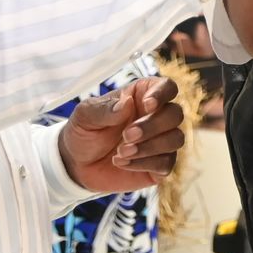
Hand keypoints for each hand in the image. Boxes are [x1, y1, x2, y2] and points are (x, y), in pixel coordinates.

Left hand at [59, 76, 186, 193]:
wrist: (77, 164)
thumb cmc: (84, 132)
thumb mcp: (85, 116)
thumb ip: (105, 108)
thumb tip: (127, 104)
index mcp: (142, 96)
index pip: (167, 87)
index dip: (162, 94)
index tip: (147, 105)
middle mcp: (156, 116)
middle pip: (175, 114)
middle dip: (152, 126)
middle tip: (126, 135)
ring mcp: (160, 141)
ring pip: (176, 139)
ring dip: (150, 147)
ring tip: (120, 152)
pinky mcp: (159, 165)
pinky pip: (166, 164)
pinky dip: (144, 164)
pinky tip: (122, 162)